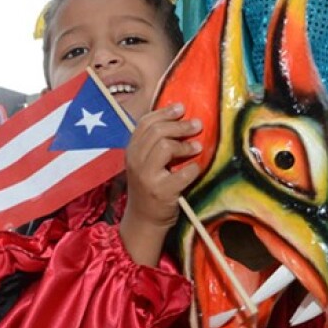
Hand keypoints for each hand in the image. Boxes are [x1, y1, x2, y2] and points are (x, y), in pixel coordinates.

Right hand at [120, 103, 201, 266]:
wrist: (144, 221)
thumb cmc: (148, 187)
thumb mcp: (143, 163)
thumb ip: (153, 144)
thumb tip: (177, 118)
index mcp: (130, 151)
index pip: (145, 123)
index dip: (164, 112)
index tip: (181, 107)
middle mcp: (135, 161)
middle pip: (156, 132)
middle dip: (180, 125)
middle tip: (197, 124)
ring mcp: (146, 177)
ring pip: (165, 147)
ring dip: (185, 144)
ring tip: (197, 147)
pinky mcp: (161, 192)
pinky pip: (182, 173)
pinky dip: (193, 168)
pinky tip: (195, 169)